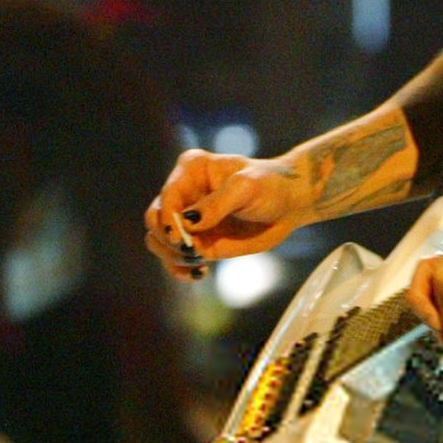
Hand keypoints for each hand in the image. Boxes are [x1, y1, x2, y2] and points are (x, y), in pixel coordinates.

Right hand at [142, 149, 305, 279]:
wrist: (288, 203)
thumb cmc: (270, 185)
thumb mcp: (247, 188)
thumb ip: (217, 204)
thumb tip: (187, 223)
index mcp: (190, 169)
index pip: (167, 196)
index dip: (169, 219)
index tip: (182, 238)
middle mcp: (183, 193)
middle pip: (153, 219)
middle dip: (169, 239)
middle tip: (194, 251)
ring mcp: (187, 219)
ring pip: (158, 241)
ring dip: (173, 256)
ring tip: (201, 260)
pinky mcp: (197, 241)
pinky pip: (174, 259)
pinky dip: (179, 269)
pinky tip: (200, 273)